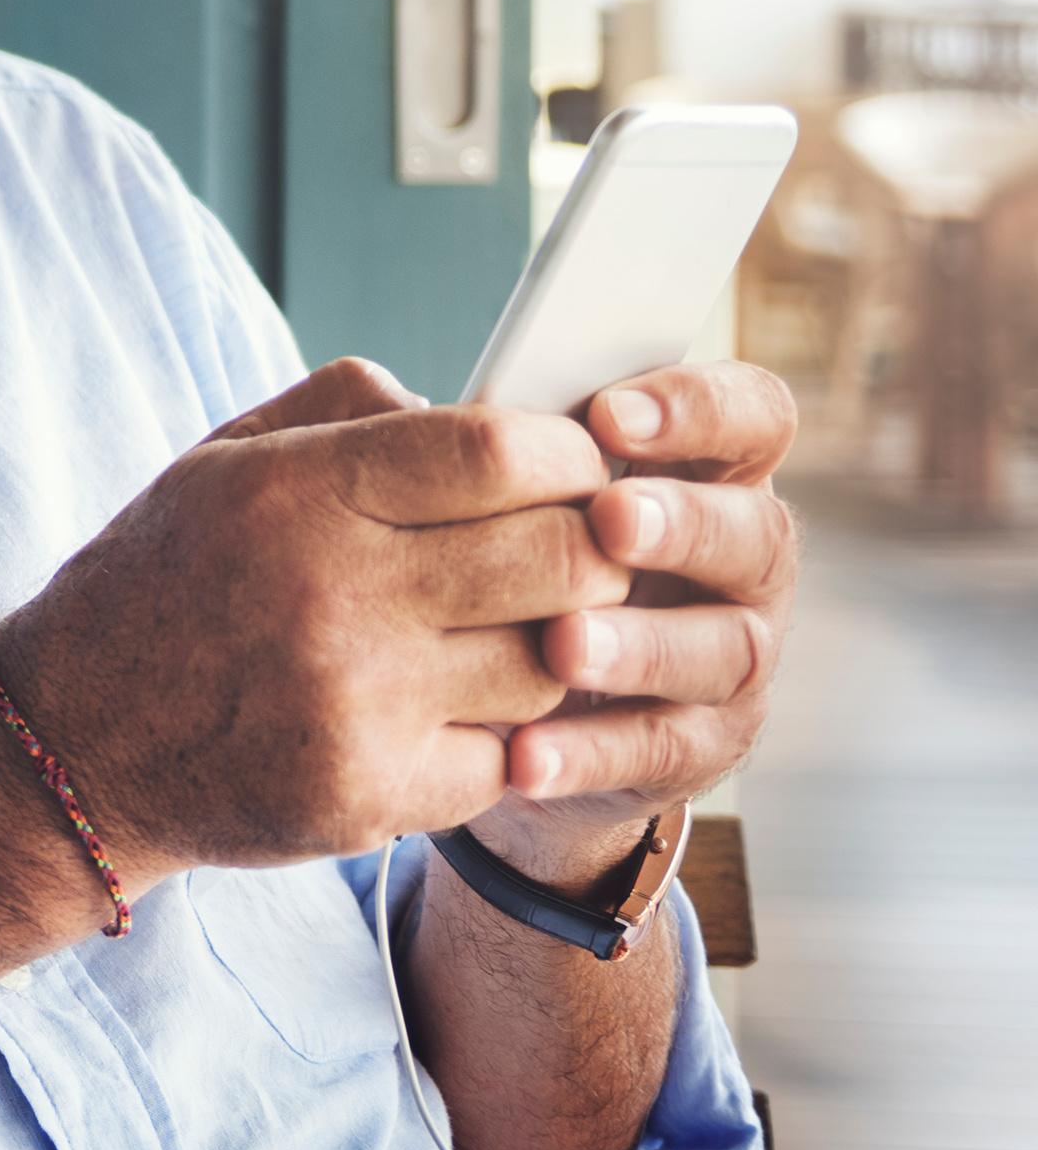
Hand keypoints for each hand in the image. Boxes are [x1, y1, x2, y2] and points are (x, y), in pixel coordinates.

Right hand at [0, 359, 631, 887]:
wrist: (66, 747)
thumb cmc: (160, 587)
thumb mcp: (221, 462)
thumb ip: (352, 410)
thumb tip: (491, 405)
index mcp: (294, 494)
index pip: (500, 452)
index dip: (568, 455)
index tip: (570, 467)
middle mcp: (329, 596)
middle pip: (562, 557)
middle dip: (589, 549)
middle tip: (568, 553)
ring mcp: (353, 706)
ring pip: (551, 664)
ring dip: (545, 647)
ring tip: (492, 635)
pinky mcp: (366, 796)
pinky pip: (506, 757)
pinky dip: (494, 737)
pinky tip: (445, 714)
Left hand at [469, 360, 796, 881]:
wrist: (493, 706)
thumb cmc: (494, 559)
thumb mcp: (478, 493)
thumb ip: (455, 437)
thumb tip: (391, 397)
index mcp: (698, 472)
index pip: (749, 417)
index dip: (700, 407)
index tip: (609, 413)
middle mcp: (737, 561)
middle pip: (758, 532)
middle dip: (685, 522)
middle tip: (607, 519)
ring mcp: (729, 656)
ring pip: (724, 649)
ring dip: (644, 645)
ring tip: (561, 644)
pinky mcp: (700, 745)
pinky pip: (664, 750)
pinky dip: (595, 752)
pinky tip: (527, 752)